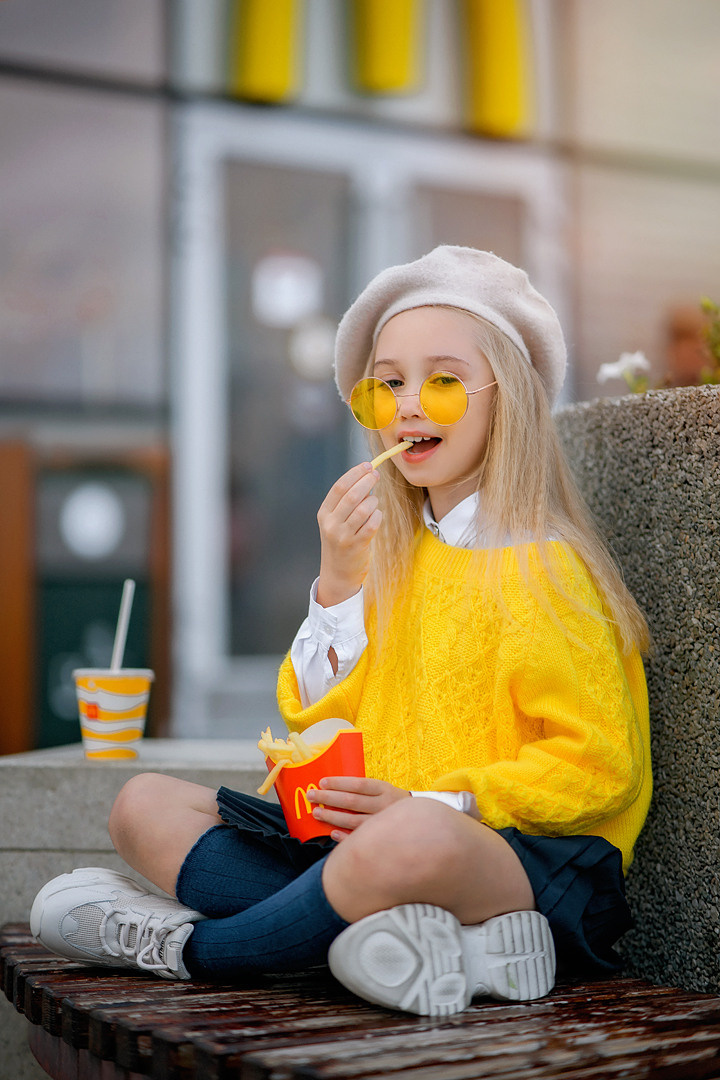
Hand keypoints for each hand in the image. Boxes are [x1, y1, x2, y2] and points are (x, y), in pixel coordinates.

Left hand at [306, 776, 409, 839]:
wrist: (422, 822)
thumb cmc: (393, 803)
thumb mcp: (384, 790)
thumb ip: (364, 790)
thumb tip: (334, 788)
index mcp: (384, 789)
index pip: (358, 784)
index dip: (339, 783)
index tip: (322, 782)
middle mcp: (384, 805)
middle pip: (352, 801)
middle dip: (329, 798)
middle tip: (312, 796)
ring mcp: (383, 823)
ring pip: (354, 821)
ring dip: (333, 817)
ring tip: (317, 813)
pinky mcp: (382, 839)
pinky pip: (360, 838)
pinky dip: (345, 836)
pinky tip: (332, 833)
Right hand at [316, 462, 380, 607]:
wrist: (337, 573)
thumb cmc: (340, 541)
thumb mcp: (335, 521)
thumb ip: (346, 502)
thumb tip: (365, 477)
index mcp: (324, 514)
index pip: (339, 487)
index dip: (354, 474)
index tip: (367, 465)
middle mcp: (330, 524)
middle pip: (351, 495)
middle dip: (366, 481)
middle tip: (376, 475)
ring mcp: (343, 536)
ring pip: (363, 509)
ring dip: (373, 501)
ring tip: (374, 502)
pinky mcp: (357, 546)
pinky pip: (372, 524)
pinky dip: (377, 516)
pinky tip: (377, 515)